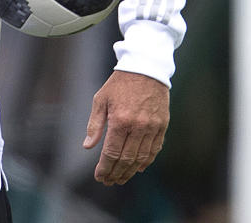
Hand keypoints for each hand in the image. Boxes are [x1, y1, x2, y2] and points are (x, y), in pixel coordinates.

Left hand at [83, 70, 169, 185]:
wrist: (145, 68)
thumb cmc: (119, 84)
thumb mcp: (101, 99)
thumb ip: (95, 125)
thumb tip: (88, 146)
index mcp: (120, 120)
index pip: (111, 152)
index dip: (105, 167)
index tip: (100, 177)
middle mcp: (137, 126)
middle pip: (126, 159)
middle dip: (116, 173)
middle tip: (109, 181)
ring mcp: (152, 127)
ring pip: (141, 158)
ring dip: (130, 171)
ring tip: (121, 178)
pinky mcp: (162, 125)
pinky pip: (154, 149)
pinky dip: (146, 161)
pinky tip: (138, 168)